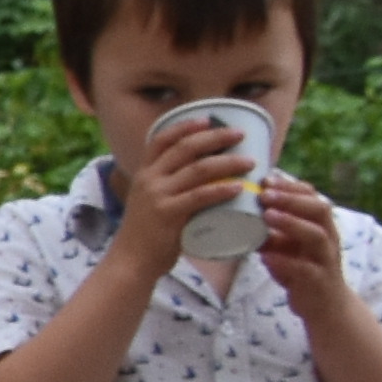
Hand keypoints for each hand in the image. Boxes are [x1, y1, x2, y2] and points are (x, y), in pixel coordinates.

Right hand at [107, 108, 245, 272]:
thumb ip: (171, 188)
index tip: (208, 119)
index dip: (185, 126)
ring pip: (198, 170)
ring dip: (228, 162)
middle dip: (216, 137)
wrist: (131, 262)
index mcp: (144, 173)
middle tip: (240, 135)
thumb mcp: (151, 202)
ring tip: (250, 162)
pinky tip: (239, 188)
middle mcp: (149, 179)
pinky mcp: (168, 215)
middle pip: (185, 148)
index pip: (162, 139)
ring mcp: (157, 196)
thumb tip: (206, 179)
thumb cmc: (147, 234)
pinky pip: (199, 197)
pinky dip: (222, 190)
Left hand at [257, 169, 350, 312]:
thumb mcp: (284, 245)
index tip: (265, 178)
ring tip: (267, 215)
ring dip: (292, 223)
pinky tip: (267, 256)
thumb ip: (267, 228)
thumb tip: (234, 208)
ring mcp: (325, 258)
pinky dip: (286, 261)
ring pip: (317, 235)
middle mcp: (328, 237)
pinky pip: (305, 269)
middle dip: (291, 199)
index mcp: (320, 225)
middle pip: (319, 209)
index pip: (312, 196)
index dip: (291, 186)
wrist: (324, 304)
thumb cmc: (300, 268)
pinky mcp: (318, 281)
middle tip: (264, 193)